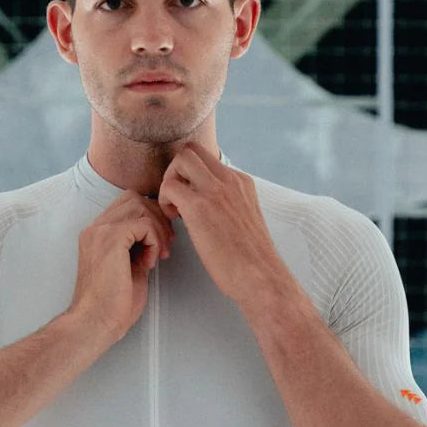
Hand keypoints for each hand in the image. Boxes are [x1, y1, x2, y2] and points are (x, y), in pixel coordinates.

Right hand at [67, 190, 175, 344]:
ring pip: (141, 206)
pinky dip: (154, 240)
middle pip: (135, 198)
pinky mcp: (111, 239)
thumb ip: (138, 246)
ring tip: (159, 255)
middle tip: (166, 246)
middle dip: (158, 219)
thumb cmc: (112, 304)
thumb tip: (158, 235)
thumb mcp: (129, 266)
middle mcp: (95, 228)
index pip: (127, 204)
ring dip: (158, 229)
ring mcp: (100, 231)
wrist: (95, 323)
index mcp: (97, 233)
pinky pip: (143, 224)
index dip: (150, 217)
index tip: (161, 242)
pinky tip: (150, 262)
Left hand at [157, 142, 293, 308]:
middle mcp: (230, 180)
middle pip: (192, 150)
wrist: (261, 277)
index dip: (191, 176)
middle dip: (176, 171)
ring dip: (169, 182)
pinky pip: (170, 186)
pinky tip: (175, 220)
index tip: (190, 198)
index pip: (207, 159)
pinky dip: (164, 201)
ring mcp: (216, 191)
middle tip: (176, 198)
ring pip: (180, 159)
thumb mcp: (245, 219)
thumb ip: (229, 205)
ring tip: (175, 209)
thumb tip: (208, 207)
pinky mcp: (200, 207)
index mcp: (241, 183)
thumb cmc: (251, 259)